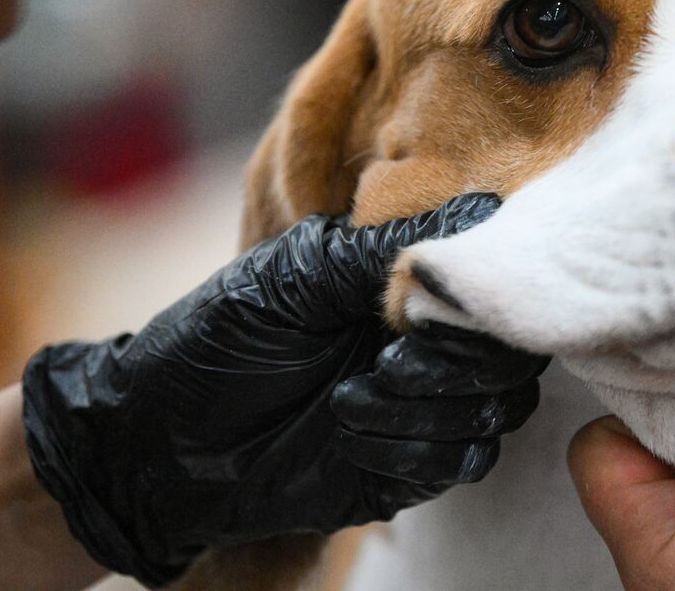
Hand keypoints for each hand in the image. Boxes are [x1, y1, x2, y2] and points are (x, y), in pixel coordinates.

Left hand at [21, 193, 546, 586]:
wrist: (160, 445)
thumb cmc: (218, 339)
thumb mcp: (294, 276)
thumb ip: (382, 251)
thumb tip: (477, 210)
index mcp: (406, 282)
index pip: (496, 278)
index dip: (489, 290)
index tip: (433, 300)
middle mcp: (431, 340)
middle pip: (513, 350)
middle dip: (459, 358)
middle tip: (387, 356)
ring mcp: (426, 403)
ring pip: (496, 409)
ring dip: (429, 407)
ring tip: (349, 398)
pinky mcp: (414, 464)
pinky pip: (463, 461)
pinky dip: (414, 449)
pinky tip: (352, 436)